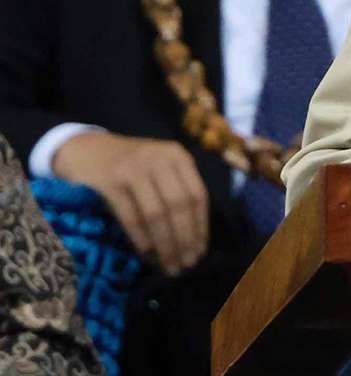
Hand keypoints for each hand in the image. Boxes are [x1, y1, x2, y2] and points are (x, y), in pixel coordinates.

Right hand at [53, 131, 208, 275]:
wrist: (84, 149)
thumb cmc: (128, 165)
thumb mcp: (158, 167)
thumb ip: (176, 189)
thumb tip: (193, 236)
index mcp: (177, 155)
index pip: (197, 194)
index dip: (201, 226)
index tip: (200, 251)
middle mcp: (159, 159)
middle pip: (179, 205)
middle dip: (185, 239)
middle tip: (186, 265)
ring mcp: (133, 169)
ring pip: (156, 214)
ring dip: (165, 245)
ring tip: (170, 266)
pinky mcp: (110, 182)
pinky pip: (131, 217)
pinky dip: (142, 240)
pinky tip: (148, 256)